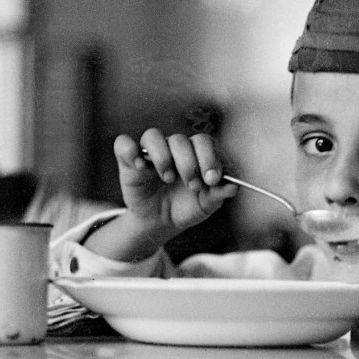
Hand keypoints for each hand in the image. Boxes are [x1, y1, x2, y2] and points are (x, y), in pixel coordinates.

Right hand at [113, 128, 236, 237]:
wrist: (161, 222)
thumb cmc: (186, 208)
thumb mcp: (205, 205)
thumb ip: (219, 195)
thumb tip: (234, 187)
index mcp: (194, 154)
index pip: (202, 142)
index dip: (209, 158)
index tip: (212, 179)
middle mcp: (173, 148)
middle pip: (180, 140)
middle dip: (189, 163)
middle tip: (192, 185)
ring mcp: (150, 152)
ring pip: (153, 136)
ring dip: (163, 157)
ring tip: (168, 179)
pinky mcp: (128, 160)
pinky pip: (124, 144)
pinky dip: (130, 151)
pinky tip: (140, 167)